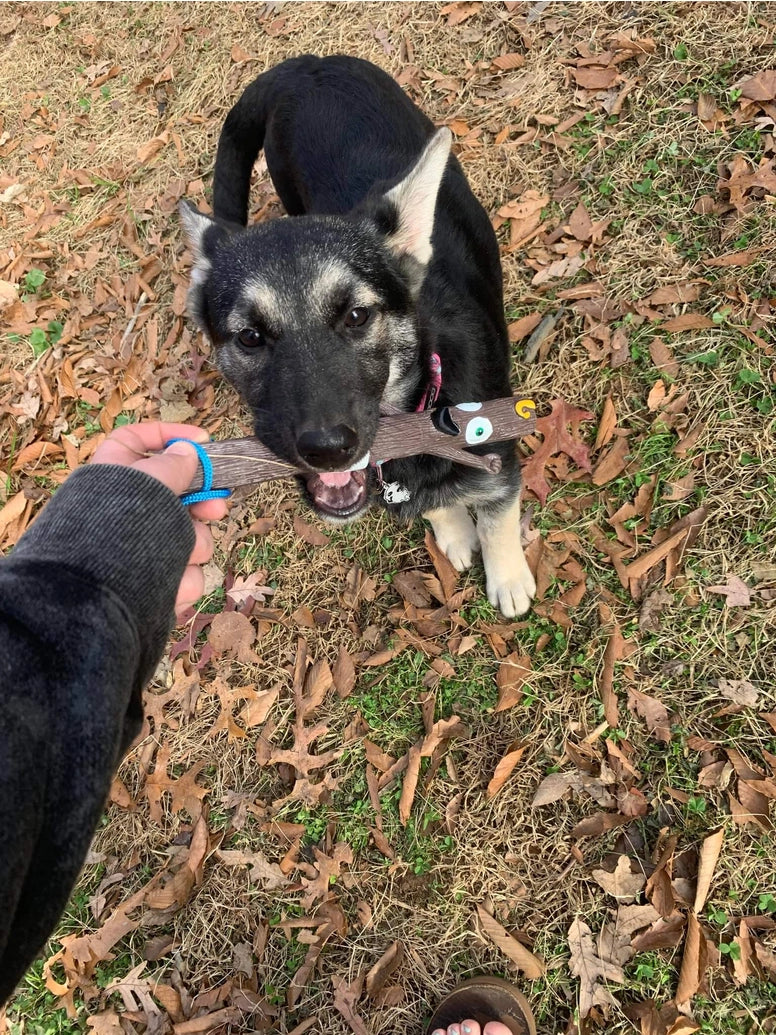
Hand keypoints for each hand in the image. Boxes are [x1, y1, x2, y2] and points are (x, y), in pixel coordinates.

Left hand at [91, 422, 228, 620]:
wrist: (92, 599)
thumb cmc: (114, 531)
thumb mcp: (149, 482)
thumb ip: (172, 464)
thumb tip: (188, 453)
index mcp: (114, 475)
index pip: (136, 439)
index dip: (169, 435)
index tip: (204, 441)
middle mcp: (128, 510)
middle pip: (178, 495)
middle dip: (202, 505)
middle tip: (216, 509)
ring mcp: (142, 548)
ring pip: (189, 537)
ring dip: (192, 546)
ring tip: (180, 556)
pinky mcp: (154, 582)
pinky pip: (185, 575)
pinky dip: (182, 581)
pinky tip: (172, 586)